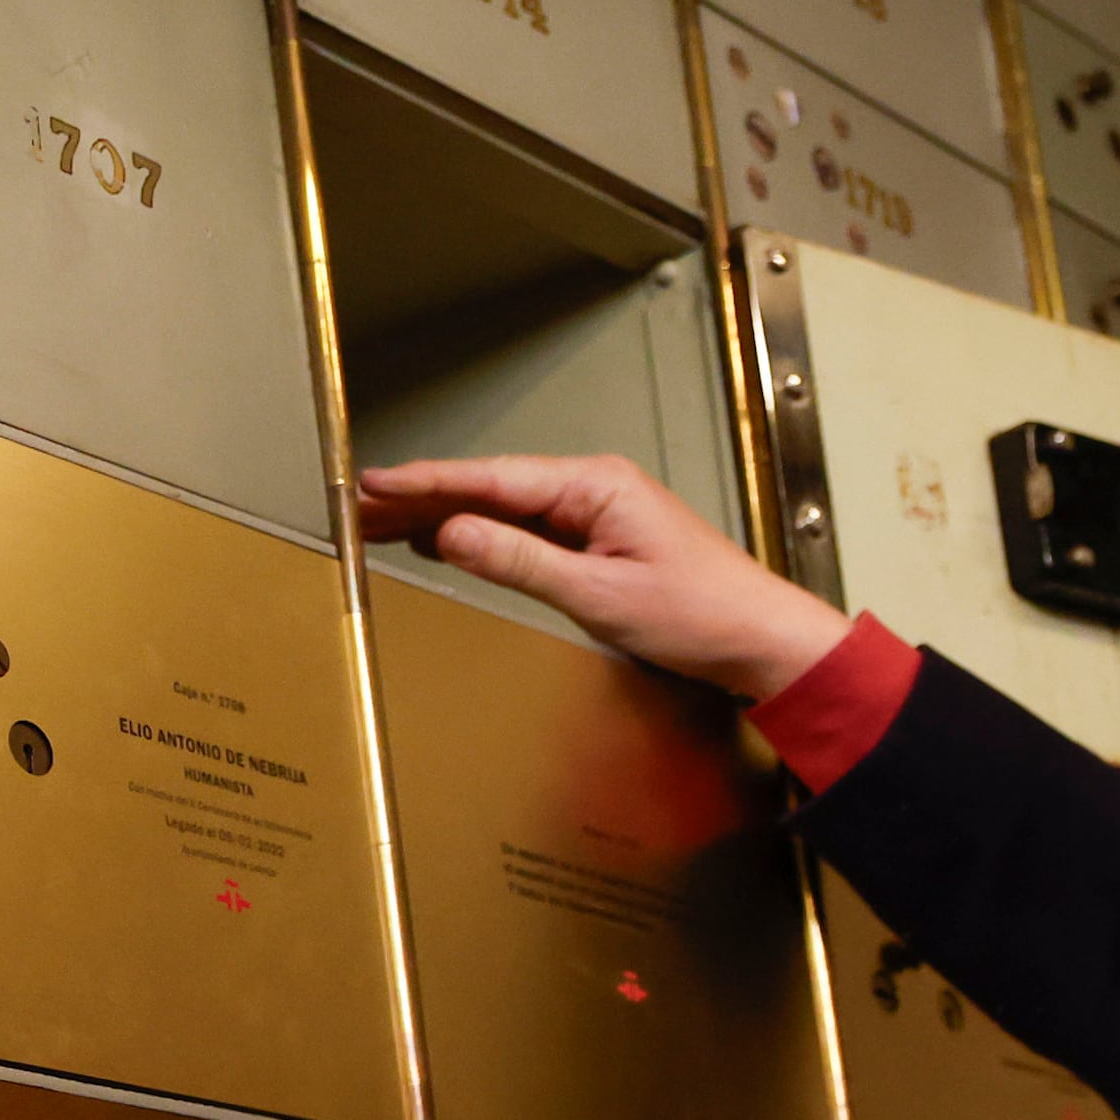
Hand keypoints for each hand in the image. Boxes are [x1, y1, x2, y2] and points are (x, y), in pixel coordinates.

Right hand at [354, 456, 850, 701]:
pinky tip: (442, 540)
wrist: (764, 641)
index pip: (491, 478)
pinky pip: (526, 530)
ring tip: (379, 524)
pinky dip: (480, 535)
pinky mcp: (601, 542)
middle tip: (356, 509)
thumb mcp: (600, 594)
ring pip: (503, 508)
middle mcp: (596, 488)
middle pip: (490, 487)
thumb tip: (452, 532)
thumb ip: (521, 560)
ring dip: (443, 516)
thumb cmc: (705, 615)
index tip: (372, 486)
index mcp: (597, 485)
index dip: (425, 483)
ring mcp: (599, 514)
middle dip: (421, 498)